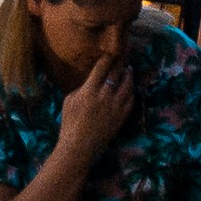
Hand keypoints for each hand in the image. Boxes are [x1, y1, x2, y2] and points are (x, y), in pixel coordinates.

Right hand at [54, 46, 135, 161]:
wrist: (78, 146)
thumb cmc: (69, 123)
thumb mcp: (69, 100)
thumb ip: (81, 88)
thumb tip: (91, 81)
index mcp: (89, 90)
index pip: (101, 68)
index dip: (107, 58)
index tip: (110, 53)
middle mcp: (104, 96)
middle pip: (116, 74)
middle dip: (120, 64)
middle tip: (123, 57)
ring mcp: (115, 107)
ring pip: (127, 86)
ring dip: (129, 76)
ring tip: (129, 70)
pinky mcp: (121, 118)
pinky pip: (131, 101)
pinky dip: (131, 92)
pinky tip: (130, 89)